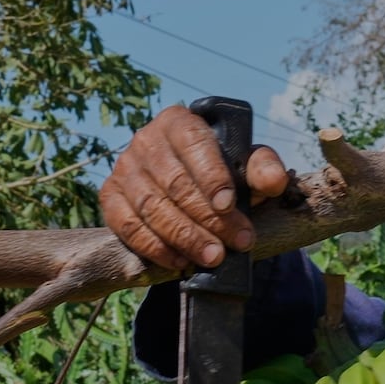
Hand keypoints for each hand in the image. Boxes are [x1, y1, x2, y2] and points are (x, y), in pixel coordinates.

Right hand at [101, 105, 292, 272]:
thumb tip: (274, 181)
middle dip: (207, 218)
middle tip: (234, 244)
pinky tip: (180, 262)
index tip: (229, 206)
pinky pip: (128, 225)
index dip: (211, 177)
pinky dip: (154, 247)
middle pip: (174, 182)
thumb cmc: (220, 170)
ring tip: (212, 258)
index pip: (194, 144)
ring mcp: (124, 168)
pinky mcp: (110, 196)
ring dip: (184, 237)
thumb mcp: (244, 164)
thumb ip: (262, 168)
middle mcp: (146, 140)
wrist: (186, 183)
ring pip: (151, 206)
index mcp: (179, 121)